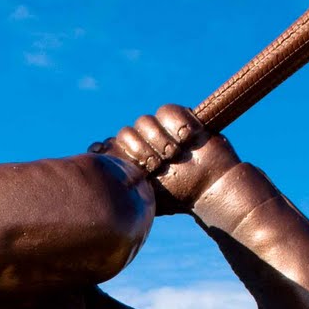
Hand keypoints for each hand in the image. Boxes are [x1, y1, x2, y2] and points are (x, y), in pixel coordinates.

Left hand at [91, 105, 239, 216]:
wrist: (210, 187)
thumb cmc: (178, 197)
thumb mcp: (145, 197)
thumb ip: (123, 188)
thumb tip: (98, 183)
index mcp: (131, 161)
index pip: (107, 146)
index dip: (110, 149)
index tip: (122, 163)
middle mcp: (143, 143)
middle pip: (125, 133)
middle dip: (139, 149)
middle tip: (156, 165)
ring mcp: (160, 131)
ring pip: (145, 120)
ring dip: (159, 139)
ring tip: (175, 154)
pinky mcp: (179, 119)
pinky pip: (167, 111)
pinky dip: (177, 122)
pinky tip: (188, 137)